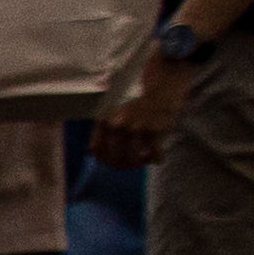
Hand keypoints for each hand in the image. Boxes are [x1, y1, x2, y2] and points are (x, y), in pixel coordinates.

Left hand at [91, 46, 196, 168]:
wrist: (164, 89)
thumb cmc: (139, 105)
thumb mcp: (116, 114)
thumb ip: (103, 132)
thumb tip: (89, 152)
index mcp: (106, 121)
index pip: (96, 150)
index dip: (105, 160)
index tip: (114, 162)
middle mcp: (118, 125)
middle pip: (114, 158)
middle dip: (124, 165)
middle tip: (133, 164)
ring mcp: (136, 128)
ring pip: (133, 159)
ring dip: (139, 163)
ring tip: (145, 160)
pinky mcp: (154, 130)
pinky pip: (154, 155)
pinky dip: (156, 158)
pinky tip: (158, 157)